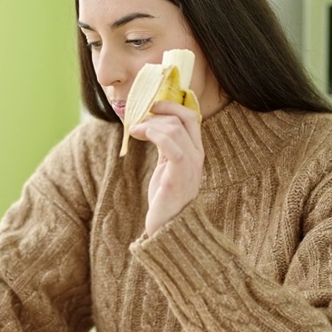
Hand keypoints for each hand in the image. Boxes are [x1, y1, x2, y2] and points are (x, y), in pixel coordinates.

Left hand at [128, 99, 203, 236]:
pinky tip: (138, 135)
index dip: (172, 104)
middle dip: (159, 111)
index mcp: (196, 152)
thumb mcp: (167, 167)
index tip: (152, 104)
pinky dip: (153, 133)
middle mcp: (197, 156)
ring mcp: (190, 166)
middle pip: (183, 118)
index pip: (191, 117)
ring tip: (133, 130)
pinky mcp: (178, 175)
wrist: (169, 227)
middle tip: (139, 116)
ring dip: (150, 123)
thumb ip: (165, 147)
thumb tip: (151, 126)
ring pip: (174, 129)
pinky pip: (170, 145)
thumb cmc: (166, 197)